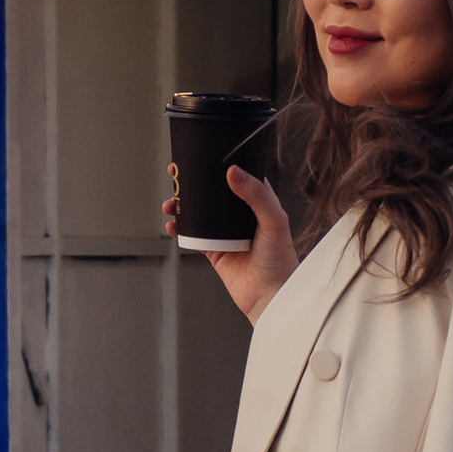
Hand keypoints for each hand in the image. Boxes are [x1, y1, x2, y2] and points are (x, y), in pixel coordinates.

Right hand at [164, 166, 296, 325]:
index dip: (219, 163)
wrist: (272, 297)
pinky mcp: (215, 251)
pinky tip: (172, 225)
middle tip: (176, 173)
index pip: (238, 175)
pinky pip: (193, 236)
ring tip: (170, 203)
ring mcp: (226, 233)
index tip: (201, 153)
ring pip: (199, 212)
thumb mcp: (274, 221)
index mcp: (259, 202)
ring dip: (182, 205)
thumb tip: (233, 172)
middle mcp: (241, 215)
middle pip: (213, 191)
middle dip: (193, 182)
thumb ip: (256, 195)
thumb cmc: (281, 262)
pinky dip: (180, 229)